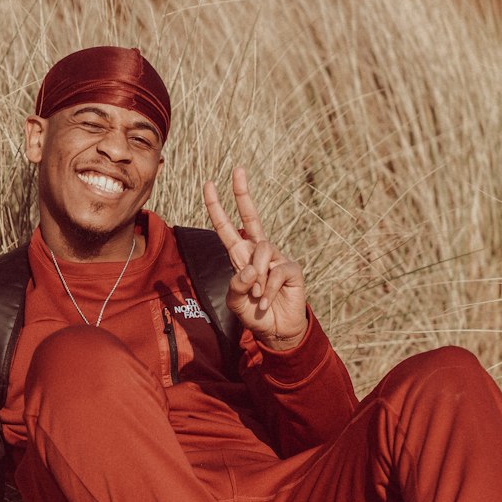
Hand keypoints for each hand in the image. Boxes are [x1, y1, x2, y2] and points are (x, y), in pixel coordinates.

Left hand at [203, 167, 307, 350]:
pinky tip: (267, 300)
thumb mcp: (236, 301)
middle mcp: (258, 252)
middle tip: (238, 170)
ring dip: (256, 277)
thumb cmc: (254, 314)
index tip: (210, 185)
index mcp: (240, 256)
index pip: (227, 227)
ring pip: (262, 251)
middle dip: (243, 193)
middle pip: (251, 217)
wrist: (277, 332)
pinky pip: (276, 271)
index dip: (217, 207)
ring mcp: (276, 258)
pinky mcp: (291, 269)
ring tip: (258, 296)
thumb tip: (249, 270)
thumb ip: (236, 286)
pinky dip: (268, 289)